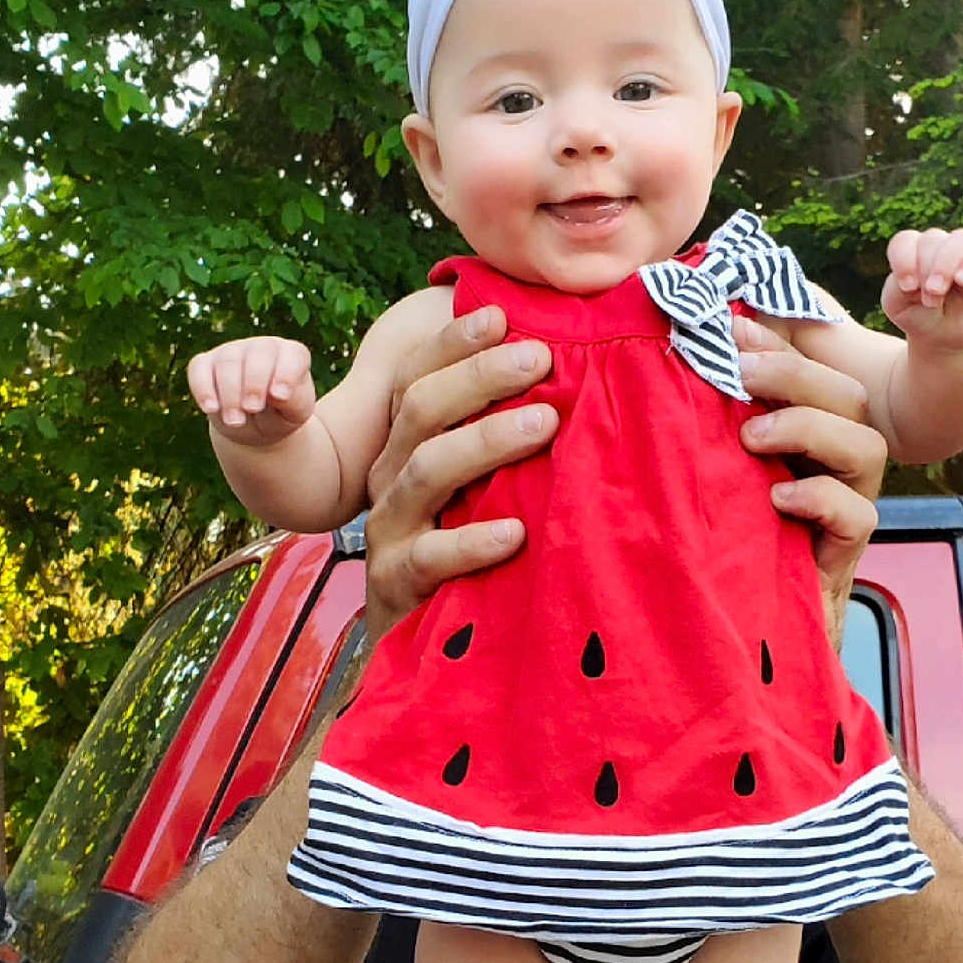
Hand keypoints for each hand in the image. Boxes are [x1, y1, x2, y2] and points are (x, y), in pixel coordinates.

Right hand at [186, 337, 317, 446]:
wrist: (256, 424)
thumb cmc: (281, 414)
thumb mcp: (295, 413)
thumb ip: (293, 402)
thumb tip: (276, 394)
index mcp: (291, 355)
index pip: (293, 354)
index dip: (286, 373)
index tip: (279, 397)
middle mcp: (262, 347)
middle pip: (257, 355)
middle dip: (253, 384)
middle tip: (252, 409)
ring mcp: (232, 352)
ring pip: (228, 362)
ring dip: (230, 394)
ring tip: (235, 421)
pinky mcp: (206, 363)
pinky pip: (199, 368)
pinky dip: (203, 388)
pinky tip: (210, 409)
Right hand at [364, 306, 555, 640]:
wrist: (422, 649)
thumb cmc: (470, 553)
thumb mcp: (484, 488)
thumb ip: (511, 439)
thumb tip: (572, 381)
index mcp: (410, 445)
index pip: (419, 377)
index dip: (454, 342)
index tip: (503, 313)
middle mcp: (393, 477)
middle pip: (422, 409)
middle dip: (479, 376)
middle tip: (540, 358)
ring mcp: (390, 530)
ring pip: (427, 470)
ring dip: (487, 442)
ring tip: (545, 424)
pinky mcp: (397, 584)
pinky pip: (431, 557)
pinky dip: (473, 542)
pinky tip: (516, 533)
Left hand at [734, 315, 886, 615]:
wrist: (747, 633)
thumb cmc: (721, 545)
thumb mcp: (709, 475)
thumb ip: (706, 425)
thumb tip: (679, 363)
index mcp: (803, 435)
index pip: (809, 371)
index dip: (776, 341)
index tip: (729, 328)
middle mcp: (832, 464)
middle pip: (846, 396)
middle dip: (795, 373)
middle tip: (740, 374)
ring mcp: (845, 506)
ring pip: (867, 446)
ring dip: (809, 428)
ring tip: (750, 439)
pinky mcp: (844, 553)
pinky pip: (858, 517)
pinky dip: (820, 499)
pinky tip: (777, 499)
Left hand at [881, 227, 962, 352]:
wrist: (947, 338)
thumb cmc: (920, 316)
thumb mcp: (898, 306)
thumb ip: (898, 286)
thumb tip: (925, 274)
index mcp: (913, 250)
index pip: (905, 241)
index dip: (903, 260)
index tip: (906, 287)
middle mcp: (940, 244)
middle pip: (931, 240)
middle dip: (926, 271)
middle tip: (929, 300)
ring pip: (961, 239)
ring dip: (946, 266)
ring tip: (939, 293)